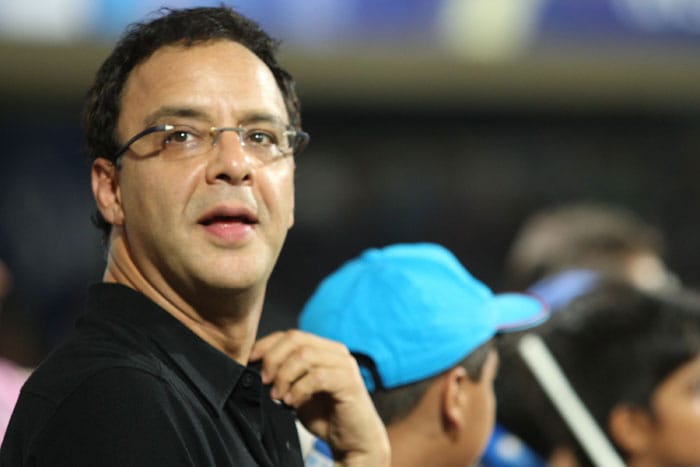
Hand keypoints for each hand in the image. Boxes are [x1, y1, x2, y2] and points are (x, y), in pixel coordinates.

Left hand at [250, 330, 389, 465]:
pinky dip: (299, 389)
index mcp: (324, 349)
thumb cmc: (326, 416)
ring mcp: (345, 364)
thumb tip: (257, 367)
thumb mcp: (298, 391)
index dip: (267, 345)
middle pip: (296, 339)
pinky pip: (317, 377)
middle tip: (264, 381)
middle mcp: (336, 351)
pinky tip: (292, 402)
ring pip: (305, 355)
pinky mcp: (349, 382)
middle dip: (273, 359)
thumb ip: (285, 375)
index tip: (250, 360)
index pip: (291, 335)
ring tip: (278, 396)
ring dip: (285, 376)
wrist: (353, 440)